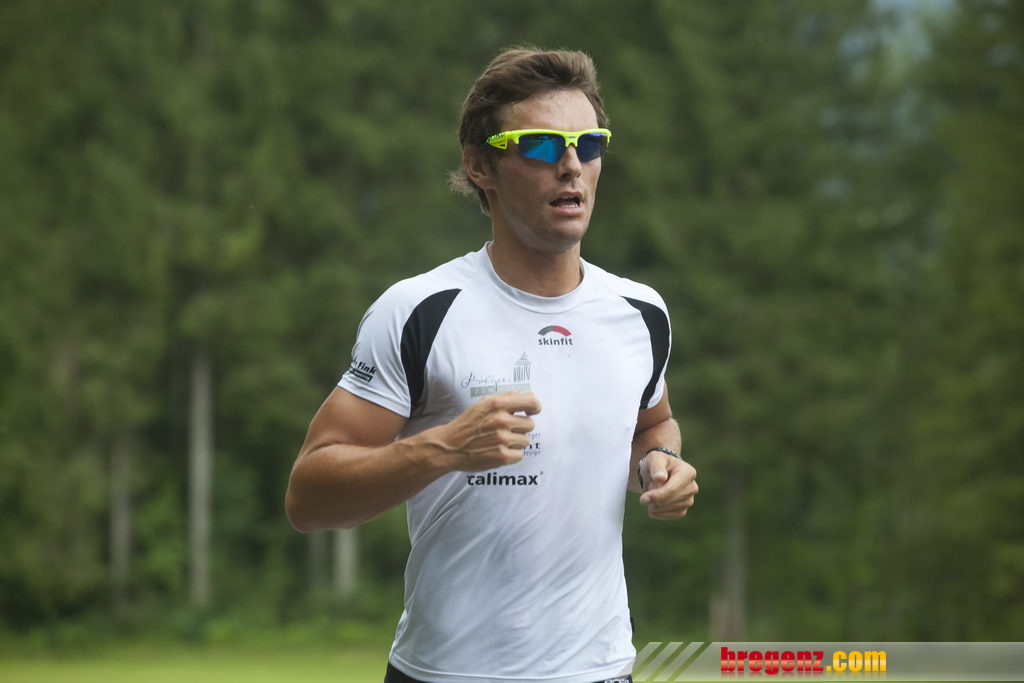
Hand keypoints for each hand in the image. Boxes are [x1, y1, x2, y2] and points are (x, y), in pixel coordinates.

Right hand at [424, 391, 541, 471]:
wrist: (450, 446)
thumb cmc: (468, 423)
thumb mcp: (484, 403)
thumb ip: (508, 397)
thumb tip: (530, 394)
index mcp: (498, 404)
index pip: (532, 402)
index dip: (535, 407)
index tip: (531, 412)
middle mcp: (501, 421)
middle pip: (530, 425)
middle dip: (520, 428)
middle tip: (505, 430)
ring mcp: (502, 439)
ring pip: (525, 441)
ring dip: (515, 442)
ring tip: (499, 441)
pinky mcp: (502, 456)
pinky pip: (519, 455)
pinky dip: (511, 455)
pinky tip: (498, 450)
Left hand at [638, 451, 696, 519]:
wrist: (660, 472)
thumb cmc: (657, 463)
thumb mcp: (654, 459)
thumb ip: (656, 467)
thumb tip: (660, 478)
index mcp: (688, 473)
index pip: (672, 489)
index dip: (657, 495)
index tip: (642, 499)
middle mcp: (692, 488)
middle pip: (668, 501)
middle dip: (653, 497)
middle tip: (651, 485)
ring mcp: (689, 500)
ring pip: (665, 510)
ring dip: (653, 503)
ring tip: (655, 490)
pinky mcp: (683, 510)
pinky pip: (666, 517)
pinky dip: (655, 512)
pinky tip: (653, 503)